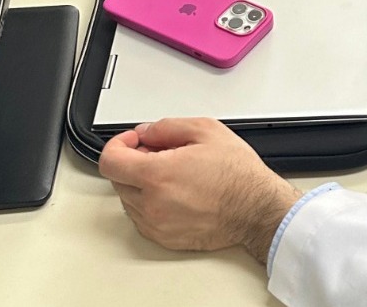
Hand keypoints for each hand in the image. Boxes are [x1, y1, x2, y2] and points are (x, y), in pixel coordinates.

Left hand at [98, 117, 300, 261]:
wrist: (255, 209)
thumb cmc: (237, 174)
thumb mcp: (206, 130)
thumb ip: (167, 127)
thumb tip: (146, 133)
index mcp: (158, 175)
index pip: (110, 161)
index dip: (118, 145)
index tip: (133, 141)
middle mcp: (151, 204)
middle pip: (118, 179)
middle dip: (133, 162)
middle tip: (158, 153)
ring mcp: (156, 225)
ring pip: (129, 199)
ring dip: (141, 183)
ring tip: (172, 173)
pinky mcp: (163, 239)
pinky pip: (142, 217)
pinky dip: (150, 203)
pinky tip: (175, 192)